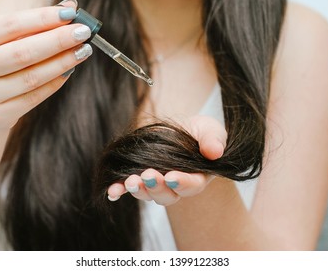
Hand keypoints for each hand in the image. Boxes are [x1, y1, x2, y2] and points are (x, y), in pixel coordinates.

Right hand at [0, 0, 90, 132]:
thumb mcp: (1, 45)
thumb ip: (32, 26)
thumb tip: (69, 7)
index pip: (9, 25)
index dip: (42, 18)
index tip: (70, 14)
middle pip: (23, 52)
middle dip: (58, 40)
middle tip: (84, 32)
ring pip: (32, 77)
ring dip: (63, 62)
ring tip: (83, 50)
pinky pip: (35, 96)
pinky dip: (56, 82)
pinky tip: (70, 70)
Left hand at [107, 115, 226, 205]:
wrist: (184, 132)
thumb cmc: (201, 134)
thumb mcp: (211, 131)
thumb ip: (214, 141)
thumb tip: (214, 152)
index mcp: (196, 178)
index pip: (191, 185)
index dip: (181, 183)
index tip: (171, 177)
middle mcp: (175, 186)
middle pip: (166, 195)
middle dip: (156, 187)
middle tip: (148, 176)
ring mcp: (157, 183)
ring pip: (147, 193)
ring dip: (138, 190)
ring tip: (130, 181)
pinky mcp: (140, 177)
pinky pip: (129, 187)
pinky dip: (120, 190)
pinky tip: (112, 191)